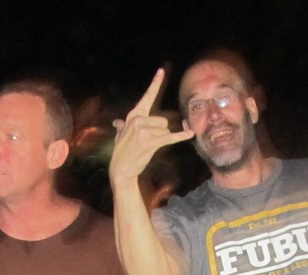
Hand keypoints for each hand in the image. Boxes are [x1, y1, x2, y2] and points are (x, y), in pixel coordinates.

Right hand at [109, 68, 194, 184]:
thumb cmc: (122, 153)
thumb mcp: (120, 136)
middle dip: (161, 132)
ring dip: (162, 139)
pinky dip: (181, 136)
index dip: (155, 84)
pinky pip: (171, 137)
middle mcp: (138, 120)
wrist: (121, 169)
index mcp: (133, 116)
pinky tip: (190, 134)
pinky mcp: (151, 141)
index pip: (147, 97)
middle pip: (163, 120)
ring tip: (148, 148)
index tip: (161, 71)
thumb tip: (117, 123)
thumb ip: (122, 126)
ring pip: (166, 130)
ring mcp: (144, 130)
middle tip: (148, 143)